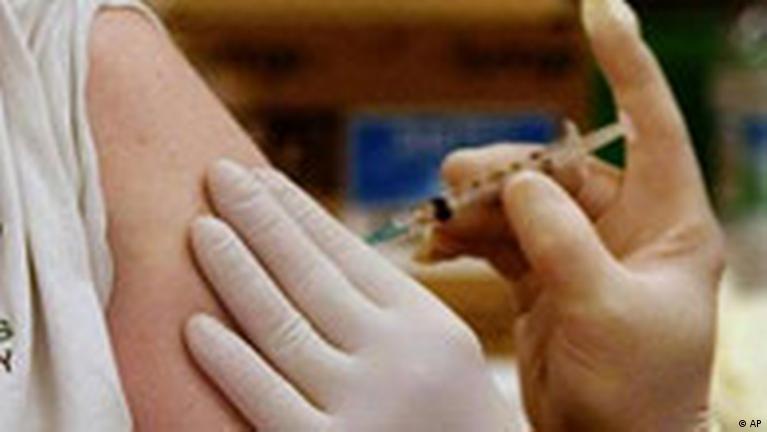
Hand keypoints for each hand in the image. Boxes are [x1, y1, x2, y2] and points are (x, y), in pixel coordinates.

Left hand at [183, 161, 518, 431]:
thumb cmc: (450, 414)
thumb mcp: (438, 347)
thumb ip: (383, 304)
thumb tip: (312, 248)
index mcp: (424, 321)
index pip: (347, 251)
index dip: (297, 210)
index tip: (260, 176)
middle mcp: (396, 356)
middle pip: (310, 274)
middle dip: (259, 218)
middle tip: (218, 174)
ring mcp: (363, 407)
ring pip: (282, 325)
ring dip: (235, 271)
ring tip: (200, 228)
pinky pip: (268, 402)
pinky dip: (229, 362)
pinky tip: (194, 326)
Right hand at [424, 0, 723, 429]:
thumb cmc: (634, 392)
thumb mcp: (605, 310)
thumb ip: (561, 239)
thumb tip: (520, 182)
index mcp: (669, 225)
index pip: (652, 126)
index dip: (627, 66)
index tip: (600, 9)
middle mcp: (625, 230)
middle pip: (560, 167)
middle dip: (508, 169)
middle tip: (459, 181)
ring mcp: (579, 253)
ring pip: (522, 202)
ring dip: (479, 204)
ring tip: (442, 214)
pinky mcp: (543, 278)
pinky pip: (500, 239)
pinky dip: (468, 237)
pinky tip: (439, 243)